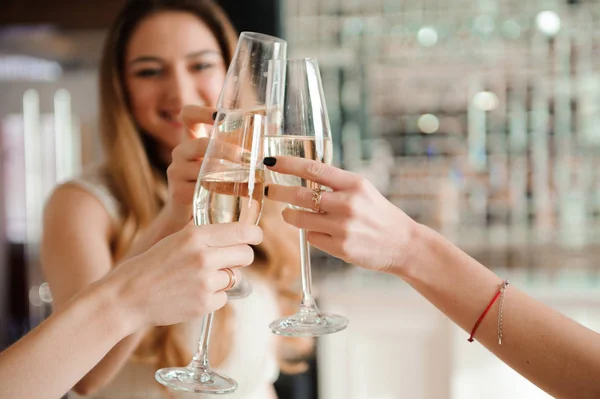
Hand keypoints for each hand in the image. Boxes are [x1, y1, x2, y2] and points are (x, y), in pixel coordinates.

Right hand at [104, 222, 262, 331]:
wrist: (128, 296)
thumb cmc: (150, 265)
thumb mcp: (175, 239)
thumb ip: (202, 234)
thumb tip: (230, 230)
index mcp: (196, 235)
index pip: (242, 232)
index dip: (254, 235)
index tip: (256, 237)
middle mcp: (204, 257)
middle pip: (246, 255)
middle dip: (240, 257)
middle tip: (228, 260)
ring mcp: (206, 282)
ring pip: (235, 277)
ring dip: (225, 278)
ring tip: (199, 279)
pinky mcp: (205, 303)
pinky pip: (224, 297)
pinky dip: (213, 297)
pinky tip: (193, 294)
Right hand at [164, 105, 249, 228]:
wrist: (190, 216)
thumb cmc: (212, 183)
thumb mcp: (221, 160)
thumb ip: (237, 145)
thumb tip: (269, 123)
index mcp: (190, 140)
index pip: (187, 116)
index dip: (201, 111)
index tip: (220, 115)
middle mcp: (180, 152)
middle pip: (201, 143)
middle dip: (227, 150)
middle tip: (248, 158)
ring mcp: (176, 172)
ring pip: (203, 168)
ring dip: (229, 172)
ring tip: (250, 177)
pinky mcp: (179, 192)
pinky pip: (203, 187)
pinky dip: (225, 189)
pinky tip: (239, 192)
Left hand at [263, 156, 417, 273]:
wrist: (404, 244)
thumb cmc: (380, 215)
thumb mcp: (363, 191)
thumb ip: (336, 185)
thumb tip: (303, 178)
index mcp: (354, 184)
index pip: (313, 169)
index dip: (288, 165)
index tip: (270, 161)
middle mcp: (348, 203)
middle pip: (300, 195)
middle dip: (278, 192)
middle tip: (269, 191)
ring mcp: (343, 227)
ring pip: (301, 219)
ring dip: (289, 215)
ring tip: (287, 213)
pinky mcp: (340, 248)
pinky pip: (312, 237)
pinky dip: (311, 233)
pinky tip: (319, 232)